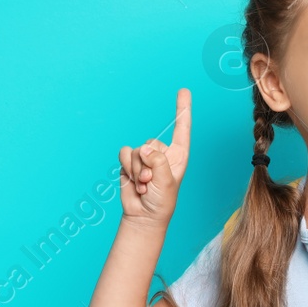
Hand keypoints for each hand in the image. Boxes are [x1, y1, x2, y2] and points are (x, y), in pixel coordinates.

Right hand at [119, 88, 190, 225]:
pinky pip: (124, 154)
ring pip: (136, 150)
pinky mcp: (130, 162)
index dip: (183, 109)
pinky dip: (127, 167)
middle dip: (148, 164)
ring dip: (137, 170)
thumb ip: (157, 162)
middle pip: (151, 142)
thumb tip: (143, 148)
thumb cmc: (161, 202)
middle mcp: (162, 153)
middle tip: (151, 182)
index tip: (184, 90)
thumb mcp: (166, 182)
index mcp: (178, 156)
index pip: (181, 129)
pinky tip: (133, 181)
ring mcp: (145, 157)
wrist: (143, 216)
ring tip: (144, 185)